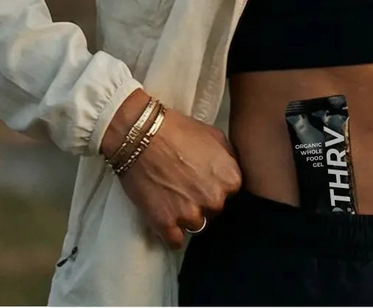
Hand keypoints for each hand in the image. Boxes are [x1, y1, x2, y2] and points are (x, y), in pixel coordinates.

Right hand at [102, 90, 242, 248]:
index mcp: (230, 179)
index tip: (203, 180)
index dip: (215, 186)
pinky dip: (170, 233)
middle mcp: (214, 199)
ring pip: (195, 226)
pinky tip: (165, 218)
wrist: (141, 135)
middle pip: (214, 211)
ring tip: (171, 198)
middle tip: (185, 186)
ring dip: (185, 216)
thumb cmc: (177, 130)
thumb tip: (230, 172)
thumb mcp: (215, 135)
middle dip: (202, 201)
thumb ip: (228, 158)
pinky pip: (175, 241)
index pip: (231, 193)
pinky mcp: (166, 224)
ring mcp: (190, 214)